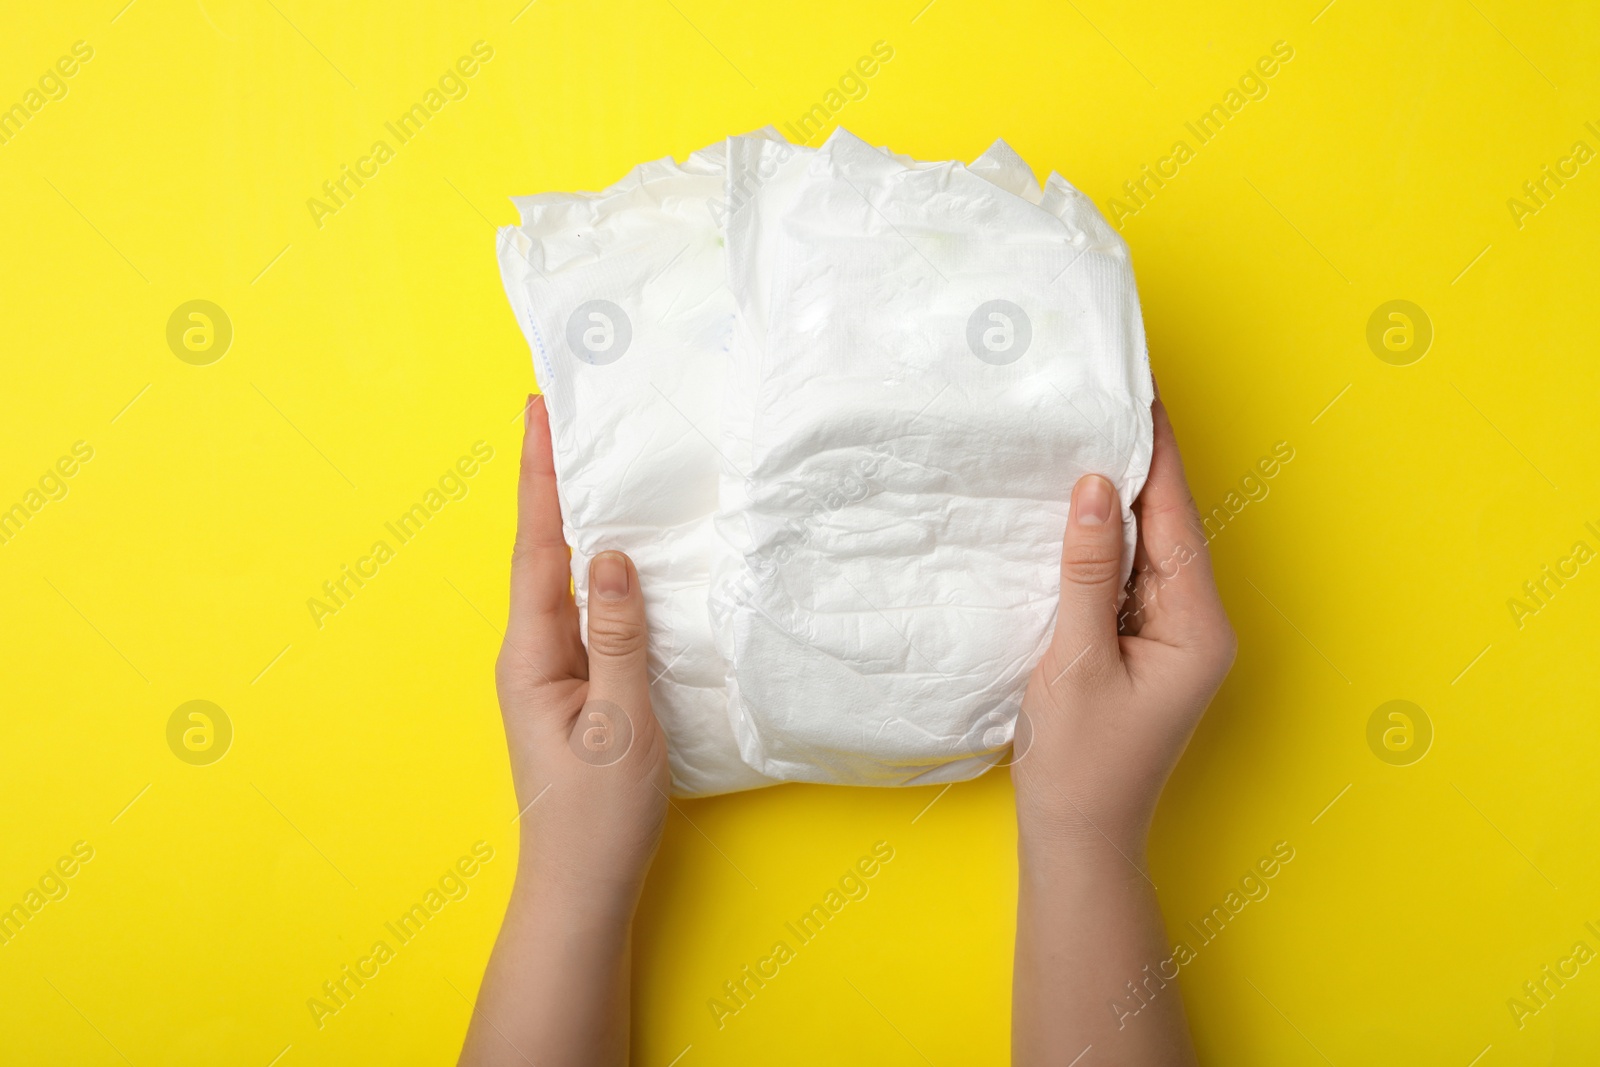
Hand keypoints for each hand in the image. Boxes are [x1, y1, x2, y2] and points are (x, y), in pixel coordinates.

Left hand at [496, 394, 668, 900]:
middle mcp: (531, 653)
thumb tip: (609, 555)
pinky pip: (583, 612)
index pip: (536, 544)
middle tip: (565, 416)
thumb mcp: (621, 721)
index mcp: (533, 653)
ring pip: (562, 578)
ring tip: (591, 464)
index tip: (540, 411)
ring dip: (574, 520)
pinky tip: (618, 556)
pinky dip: (596, 569)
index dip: (541, 475)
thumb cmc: (600, 813)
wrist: (581, 886)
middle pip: (542, 549)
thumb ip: (619, 635)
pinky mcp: (574, 688)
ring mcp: (550, 671)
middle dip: (553, 481)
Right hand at [1010, 395, 1232, 1065]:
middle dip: (1140, 465)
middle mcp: (1197, 626)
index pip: (1177, 519)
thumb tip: (1095, 487)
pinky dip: (1104, 543)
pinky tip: (1076, 513)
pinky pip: (1128, 578)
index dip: (1158, 454)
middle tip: (1109, 399)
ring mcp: (1172, 638)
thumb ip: (1087, 570)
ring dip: (1119, 500)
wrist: (1078, 837)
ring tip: (1088, 436)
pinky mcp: (1143, 648)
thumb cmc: (1079, 762)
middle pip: (1169, 527)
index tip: (1142, 394)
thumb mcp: (1075, 659)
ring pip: (1148, 550)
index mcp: (1197, 627)